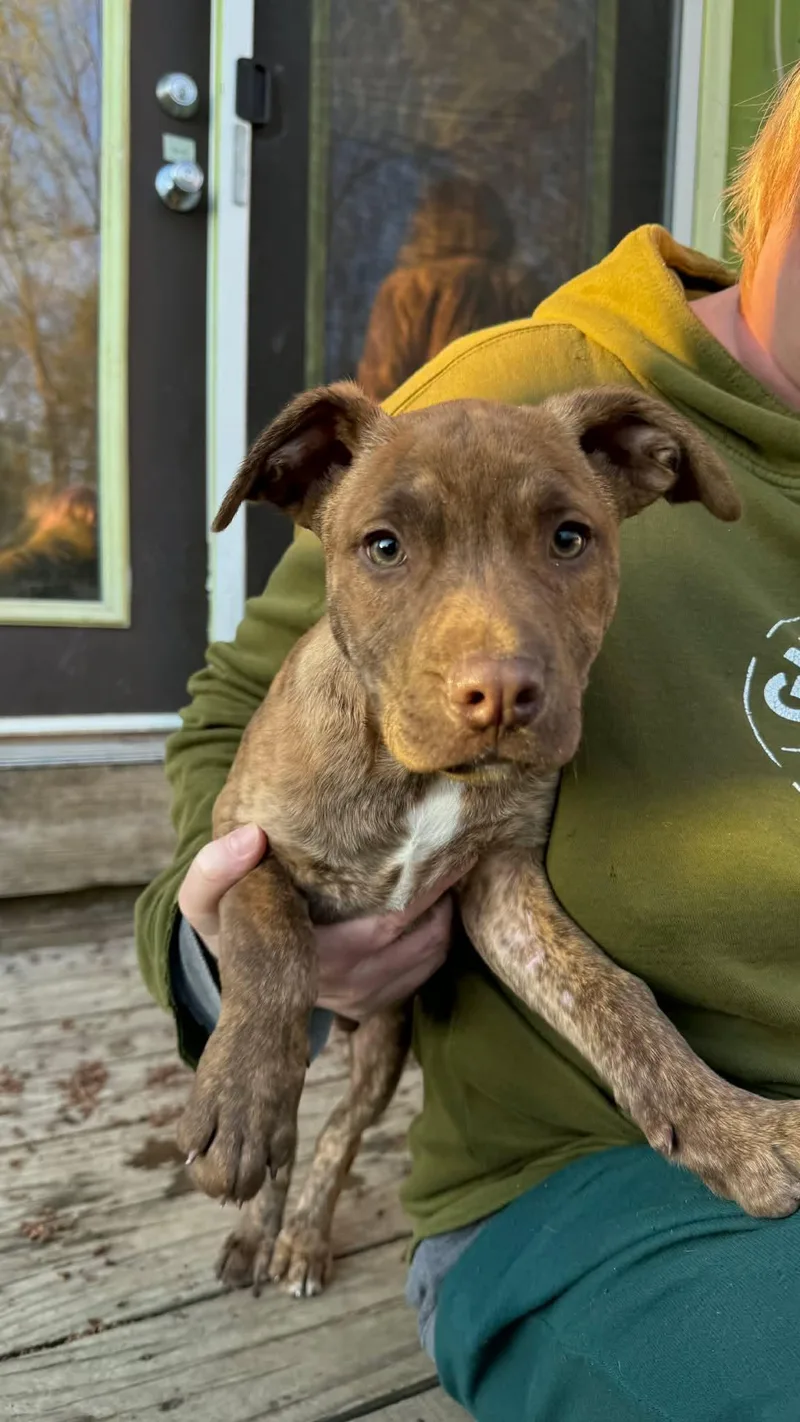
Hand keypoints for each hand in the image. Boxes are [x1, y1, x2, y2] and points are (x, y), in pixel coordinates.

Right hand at [178, 826, 468, 1018]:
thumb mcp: (204, 904)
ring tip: (445, 860)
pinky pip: (429, 963)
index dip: (420, 884)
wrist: (238, 978)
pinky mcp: (381, 1003)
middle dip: (444, 885)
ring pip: (434, 946)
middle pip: (424, 931)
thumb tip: (249, 837)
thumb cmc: (232, 928)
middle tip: (454, 837)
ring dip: (446, 905)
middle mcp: (349, 984)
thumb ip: (212, 872)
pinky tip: (432, 895)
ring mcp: (369, 998)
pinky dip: (440, 928)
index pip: (387, 922)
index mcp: (313, 960)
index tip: (433, 840)